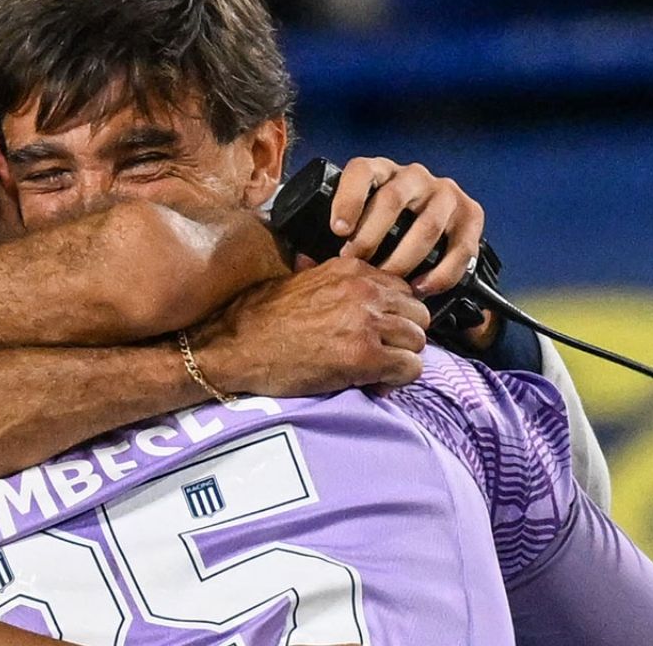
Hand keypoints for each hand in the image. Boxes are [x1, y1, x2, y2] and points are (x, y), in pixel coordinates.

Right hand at [192, 257, 430, 396]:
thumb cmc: (256, 318)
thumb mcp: (294, 280)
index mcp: (351, 269)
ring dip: (402, 360)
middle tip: (383, 355)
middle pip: (419, 314)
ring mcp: (366, 323)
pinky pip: (410, 369)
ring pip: (419, 342)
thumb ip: (320, 274)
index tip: (379, 331)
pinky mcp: (364, 357)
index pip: (402, 288)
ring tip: (377, 372)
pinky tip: (373, 385)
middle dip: (405, 337)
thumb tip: (315, 265)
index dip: (395, 314)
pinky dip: (396, 381)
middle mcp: (364, 291)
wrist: (233, 347)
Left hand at [329, 157, 483, 297]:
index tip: (337, 230)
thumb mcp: (355, 221)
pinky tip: (420, 288)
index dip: (348, 198)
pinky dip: (440, 273)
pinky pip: (460, 248)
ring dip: (405, 258)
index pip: (362, 171)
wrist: (425, 229)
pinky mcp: (471, 216)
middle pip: (393, 199)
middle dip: (371, 236)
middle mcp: (415, 176)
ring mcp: (445, 194)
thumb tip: (303, 263)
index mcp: (381, 170)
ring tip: (386, 281)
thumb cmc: (377, 230)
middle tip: (355, 264)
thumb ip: (331, 236)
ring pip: (427, 226)